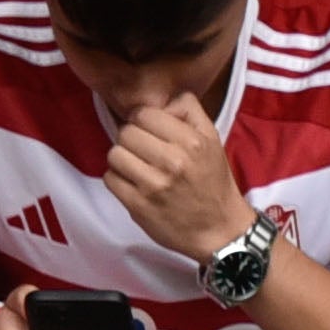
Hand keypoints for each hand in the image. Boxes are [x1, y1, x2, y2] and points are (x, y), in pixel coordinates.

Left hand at [100, 88, 256, 276]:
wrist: (219, 230)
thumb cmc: (213, 182)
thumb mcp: (213, 139)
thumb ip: (189, 111)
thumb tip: (160, 100)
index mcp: (192, 141)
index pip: (143, 114)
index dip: (143, 121)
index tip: (150, 132)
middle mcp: (173, 161)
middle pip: (125, 133)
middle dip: (132, 140)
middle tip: (144, 152)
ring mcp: (153, 185)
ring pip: (114, 154)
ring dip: (123, 160)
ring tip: (138, 168)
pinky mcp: (138, 205)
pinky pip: (110, 179)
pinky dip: (118, 180)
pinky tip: (134, 185)